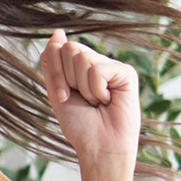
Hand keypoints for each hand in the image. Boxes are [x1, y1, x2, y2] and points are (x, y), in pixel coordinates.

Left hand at [41, 29, 140, 170]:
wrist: (98, 147)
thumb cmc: (79, 124)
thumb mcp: (57, 91)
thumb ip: (53, 62)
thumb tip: (58, 32)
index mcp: (79, 67)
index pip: (59, 49)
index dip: (56, 74)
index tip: (63, 97)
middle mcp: (96, 63)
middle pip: (70, 50)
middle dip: (68, 79)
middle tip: (81, 100)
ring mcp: (112, 67)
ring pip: (83, 58)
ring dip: (83, 87)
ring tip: (96, 102)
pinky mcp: (126, 73)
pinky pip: (98, 69)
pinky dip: (96, 89)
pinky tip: (107, 101)